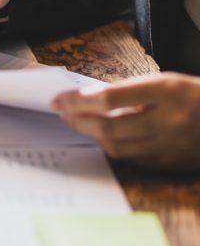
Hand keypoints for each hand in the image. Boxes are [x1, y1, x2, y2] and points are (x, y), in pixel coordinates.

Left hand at [53, 74, 199, 168]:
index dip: (79, 100)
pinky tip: (102, 136)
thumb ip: (127, 91)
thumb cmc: (191, 96)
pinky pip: (131, 158)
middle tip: (62, 112)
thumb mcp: (164, 82)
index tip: (59, 98)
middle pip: (109, 127)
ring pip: (117, 146)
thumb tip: (85, 99)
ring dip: (91, 135)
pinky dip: (111, 146)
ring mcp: (171, 146)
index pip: (111, 98)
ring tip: (77, 122)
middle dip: (79, 120)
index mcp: (168, 92)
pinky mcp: (171, 164)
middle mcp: (170, 121)